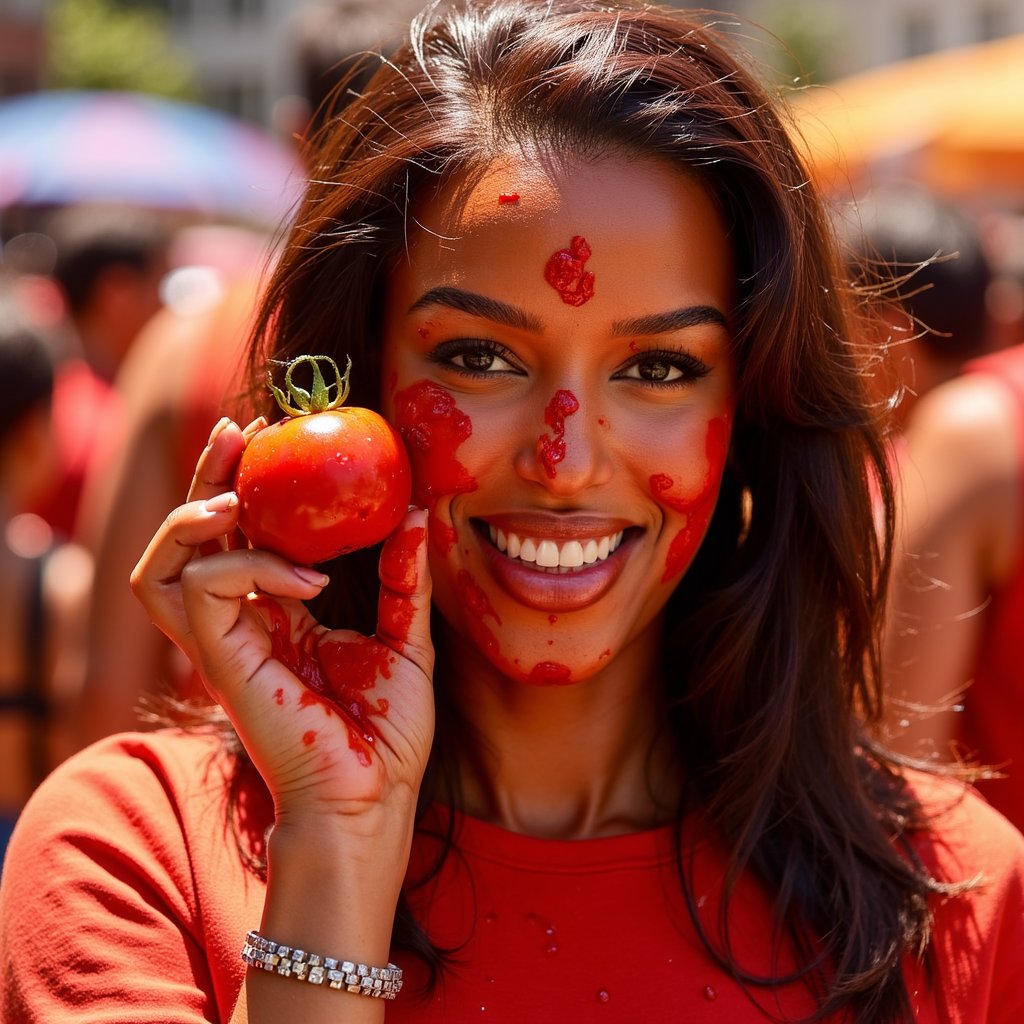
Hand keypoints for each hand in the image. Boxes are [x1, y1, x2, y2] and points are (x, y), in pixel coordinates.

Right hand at [131, 417, 434, 826]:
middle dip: (207, 477)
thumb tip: (415, 512)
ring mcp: (224, 643)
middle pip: (189, 538)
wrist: (373, 798)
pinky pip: (206, 587)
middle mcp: (241, 624)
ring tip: (242, 493)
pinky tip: (307, 577)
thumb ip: (403, 578)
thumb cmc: (387, 733)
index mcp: (278, 616)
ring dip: (194, 515)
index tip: (275, 436)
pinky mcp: (221, 660)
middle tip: (242, 431)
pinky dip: (250, 564)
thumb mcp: (406, 640)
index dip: (246, 482)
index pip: (240, 536)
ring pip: (162, 565)